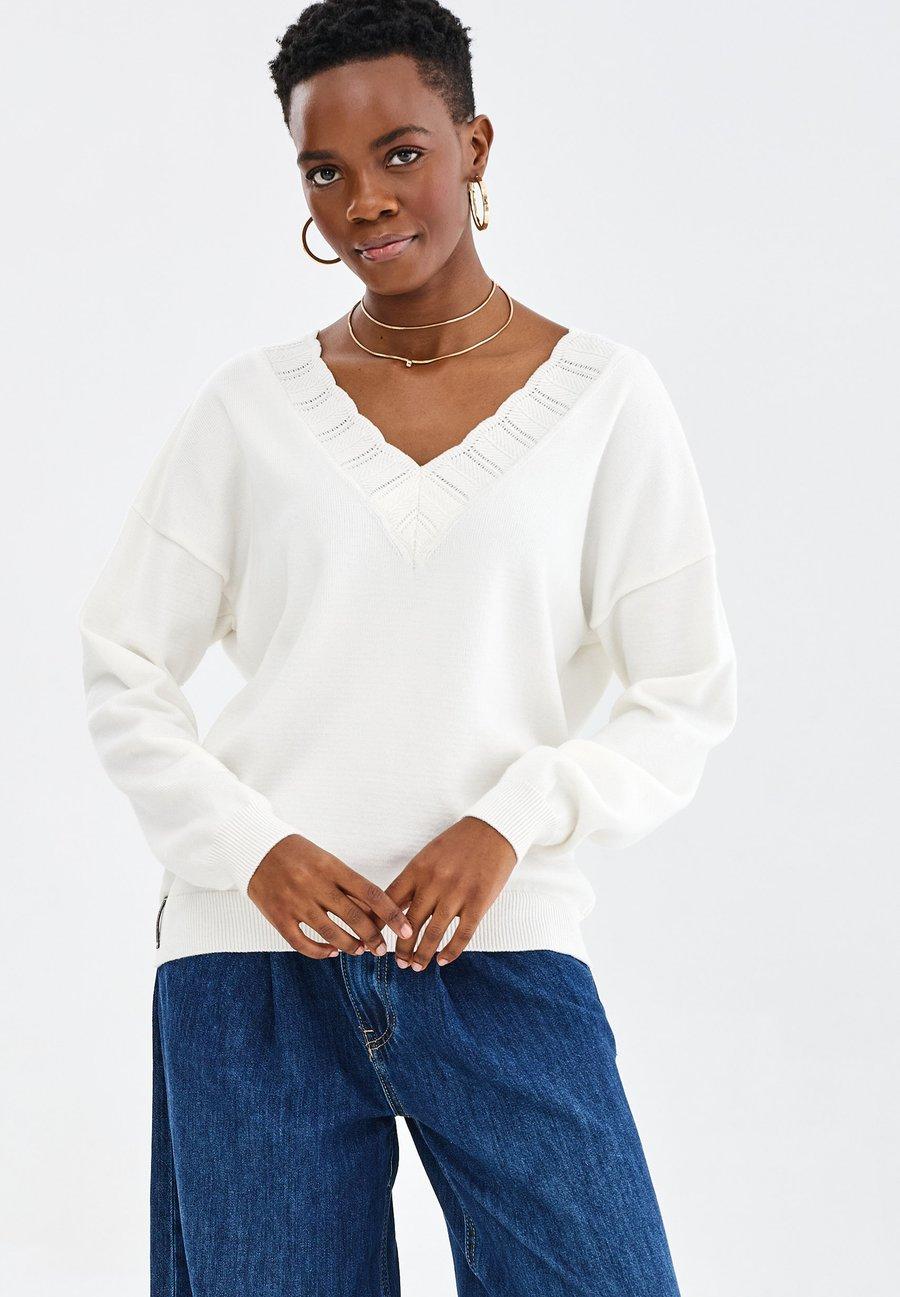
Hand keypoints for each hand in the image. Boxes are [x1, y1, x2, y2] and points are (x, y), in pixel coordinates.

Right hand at [247, 834, 413, 957]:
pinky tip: (330, 953)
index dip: (391, 914)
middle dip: (373, 937)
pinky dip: (319, 952)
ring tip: (359, 951)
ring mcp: (296, 901)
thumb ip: (346, 884)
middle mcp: (315, 884)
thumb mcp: (325, 860)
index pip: (370, 893)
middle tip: (382, 949)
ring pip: (331, 933)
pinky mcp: (278, 916)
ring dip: (350, 946)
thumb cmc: (297, 853)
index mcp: (331, 867)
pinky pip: (302, 942)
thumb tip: (372, 913)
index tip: (405, 930)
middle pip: (354, 917)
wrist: (254, 847)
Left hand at [384, 817, 516, 970]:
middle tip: (398, 963)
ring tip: (416, 967)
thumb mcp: (428, 856)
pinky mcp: (479, 901)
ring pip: (433, 933)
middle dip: (401, 948)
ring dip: (422, 954)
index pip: (389, 901)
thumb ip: (412, 882)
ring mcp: (457, 893)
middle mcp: (434, 882)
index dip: (378, 924)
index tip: (371, 940)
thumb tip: (393, 910)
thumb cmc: (457, 844)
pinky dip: (451, 951)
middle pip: (409, 923)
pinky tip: (443, 960)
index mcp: (417, 869)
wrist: (494, 830)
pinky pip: (462, 934)